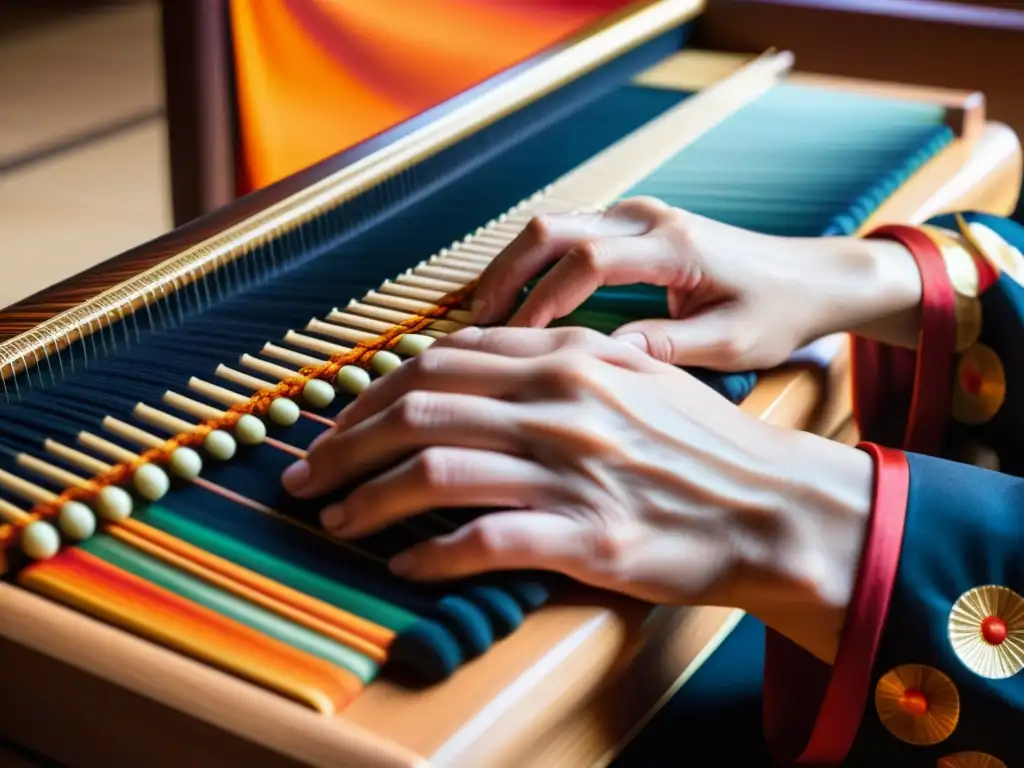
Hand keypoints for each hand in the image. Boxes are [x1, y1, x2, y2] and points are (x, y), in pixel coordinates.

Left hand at [281, 326, 874, 661]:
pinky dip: (430, 556)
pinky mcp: (588, 536)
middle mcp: (561, 403)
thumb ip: (553, 363)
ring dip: (367, 500)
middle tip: (307, 476)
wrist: (776, 505)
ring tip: (336, 521)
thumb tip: (470, 369)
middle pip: (417, 409)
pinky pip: (483, 541)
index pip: (438, 361)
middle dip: (344, 446)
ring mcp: (573, 469)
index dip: (371, 394)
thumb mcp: (630, 375)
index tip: (340, 426)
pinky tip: (405, 569)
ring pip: (434, 471)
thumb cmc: (699, 444)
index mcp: (567, 359)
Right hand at [471, 197, 923, 369]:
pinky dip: (534, 265)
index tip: (513, 345)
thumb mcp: (734, 342)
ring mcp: (640, 214)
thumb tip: (598, 358)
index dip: (540, 302)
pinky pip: (569, 233)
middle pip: (551, 228)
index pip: (585, 261)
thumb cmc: (778, 312)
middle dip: (504, 274)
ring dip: (512, 267)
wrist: (811, 276)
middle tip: (473, 327)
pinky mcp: (635, 224)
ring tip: (484, 318)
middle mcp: (649, 217)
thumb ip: (668, 347)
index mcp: (674, 245)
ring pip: (552, 224)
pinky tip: (517, 303)